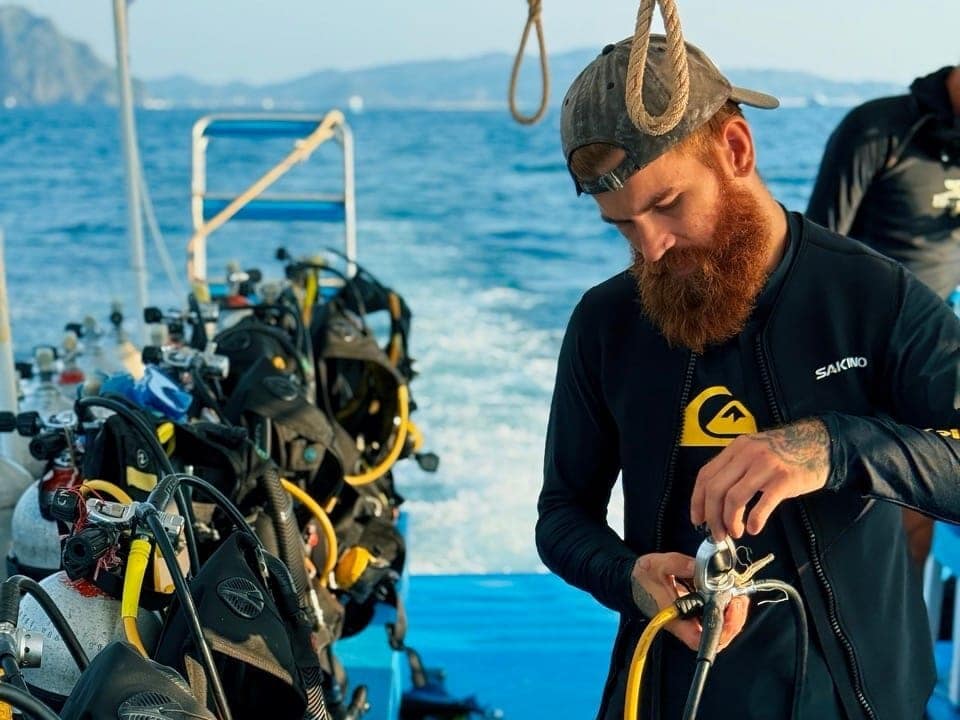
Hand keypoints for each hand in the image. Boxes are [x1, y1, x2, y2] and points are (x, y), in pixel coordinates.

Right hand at [631, 553, 747, 651]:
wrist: (632, 581)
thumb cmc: (642, 579)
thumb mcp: (657, 565)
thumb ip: (679, 564)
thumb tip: (700, 566)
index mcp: (675, 619)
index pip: (700, 639)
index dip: (721, 631)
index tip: (730, 610)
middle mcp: (685, 625)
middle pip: (717, 638)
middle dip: (734, 620)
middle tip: (739, 600)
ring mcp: (691, 621)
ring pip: (719, 630)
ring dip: (733, 615)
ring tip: (737, 596)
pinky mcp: (695, 614)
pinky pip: (715, 618)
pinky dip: (726, 608)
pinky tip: (729, 595)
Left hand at [690, 418, 830, 541]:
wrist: (821, 443)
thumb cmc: (786, 453)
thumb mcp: (755, 453)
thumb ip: (736, 470)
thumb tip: (716, 503)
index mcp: (736, 448)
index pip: (705, 475)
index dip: (697, 500)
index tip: (698, 520)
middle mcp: (747, 454)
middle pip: (715, 489)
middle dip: (712, 516)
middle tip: (718, 534)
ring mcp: (765, 466)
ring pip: (734, 497)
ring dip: (730, 521)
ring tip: (735, 533)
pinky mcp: (785, 479)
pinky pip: (763, 503)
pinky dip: (754, 520)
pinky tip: (754, 528)